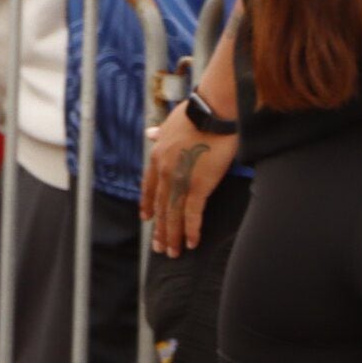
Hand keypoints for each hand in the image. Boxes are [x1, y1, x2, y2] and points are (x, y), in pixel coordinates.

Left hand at [143, 103, 236, 256]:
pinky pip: (192, 214)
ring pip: (173, 215)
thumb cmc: (199, 112)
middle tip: (160, 247)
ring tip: (173, 253)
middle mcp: (164, 171)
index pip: (149, 187)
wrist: (214, 109)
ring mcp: (180, 180)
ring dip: (172, 236)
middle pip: (160, 206)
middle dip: (160, 229)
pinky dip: (190, 231)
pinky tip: (190, 243)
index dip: (148, 205)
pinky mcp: (199, 186)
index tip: (147, 218)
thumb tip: (150, 132)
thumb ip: (161, 132)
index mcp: (157, 156)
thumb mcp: (172, 121)